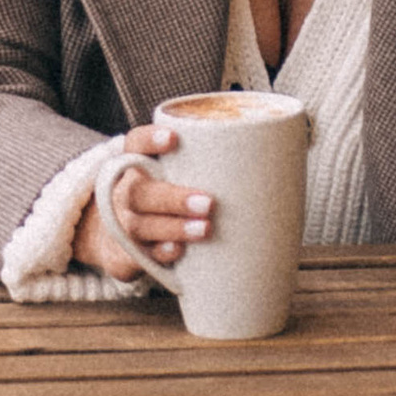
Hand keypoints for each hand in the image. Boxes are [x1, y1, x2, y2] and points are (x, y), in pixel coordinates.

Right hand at [71, 120, 212, 278]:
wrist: (119, 238)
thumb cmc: (164, 200)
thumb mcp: (176, 177)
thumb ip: (209, 167)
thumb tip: (275, 160)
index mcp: (137, 166)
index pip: (134, 144)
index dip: (150, 141)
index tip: (174, 138)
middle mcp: (125, 193)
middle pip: (139, 191)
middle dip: (174, 198)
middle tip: (208, 202)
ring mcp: (122, 226)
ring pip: (140, 226)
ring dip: (173, 228)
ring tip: (204, 229)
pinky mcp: (124, 256)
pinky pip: (136, 256)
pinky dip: (158, 254)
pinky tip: (178, 252)